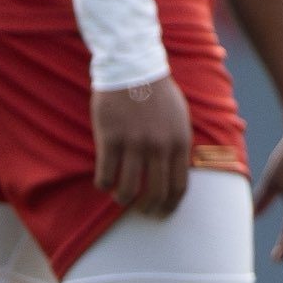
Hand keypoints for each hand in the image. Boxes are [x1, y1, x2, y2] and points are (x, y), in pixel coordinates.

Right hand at [92, 75, 191, 215]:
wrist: (134, 68)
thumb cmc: (158, 94)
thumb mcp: (180, 118)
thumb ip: (179, 145)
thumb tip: (177, 173)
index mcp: (180, 141)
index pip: (179, 186)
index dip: (169, 206)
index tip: (161, 214)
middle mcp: (159, 146)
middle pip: (154, 193)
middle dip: (147, 208)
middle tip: (139, 211)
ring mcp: (135, 143)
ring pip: (127, 189)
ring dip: (122, 200)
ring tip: (119, 197)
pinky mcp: (111, 138)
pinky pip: (105, 175)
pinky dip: (104, 185)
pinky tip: (103, 182)